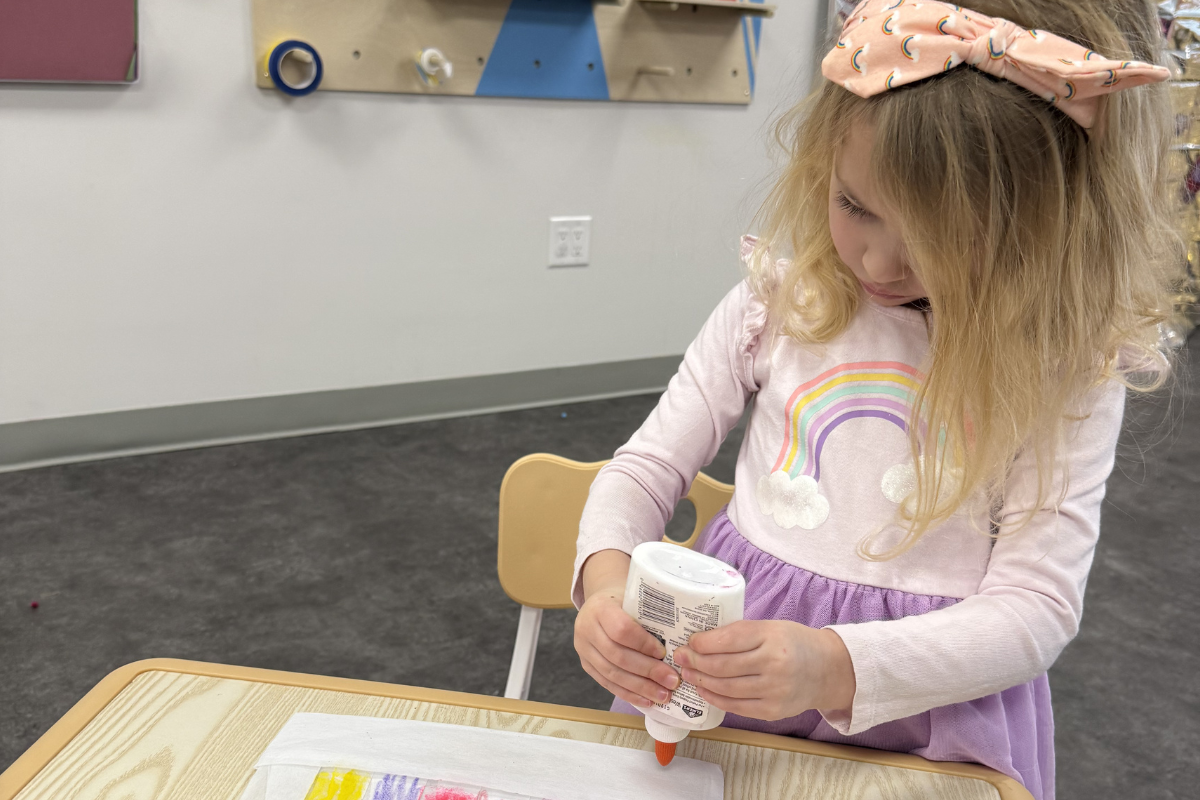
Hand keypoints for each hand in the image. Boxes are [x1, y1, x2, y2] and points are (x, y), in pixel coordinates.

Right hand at [574, 550, 681, 708]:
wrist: (600, 603)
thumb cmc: (625, 600)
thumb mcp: (635, 598)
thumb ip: (652, 614)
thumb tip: (684, 640)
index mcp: (600, 607)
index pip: (621, 629)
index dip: (644, 644)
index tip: (664, 653)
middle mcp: (586, 629)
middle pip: (618, 656)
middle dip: (648, 671)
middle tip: (673, 681)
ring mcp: (583, 649)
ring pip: (612, 674)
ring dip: (640, 688)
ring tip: (664, 695)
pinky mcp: (586, 665)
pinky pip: (607, 684)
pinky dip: (629, 694)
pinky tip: (647, 700)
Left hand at [673, 620, 855, 720]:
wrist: (827, 670)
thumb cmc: (794, 643)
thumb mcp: (771, 627)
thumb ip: (740, 633)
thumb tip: (701, 640)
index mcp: (772, 636)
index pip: (728, 639)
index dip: (702, 642)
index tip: (690, 641)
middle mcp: (774, 663)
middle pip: (722, 665)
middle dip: (695, 661)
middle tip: (680, 657)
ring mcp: (774, 690)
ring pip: (725, 687)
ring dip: (701, 680)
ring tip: (688, 673)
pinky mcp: (772, 710)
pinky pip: (735, 706)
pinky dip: (715, 698)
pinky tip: (704, 689)